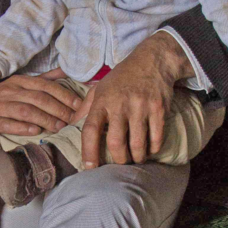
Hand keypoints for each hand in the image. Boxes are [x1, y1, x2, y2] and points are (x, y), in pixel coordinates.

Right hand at [0, 71, 81, 142]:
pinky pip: (9, 124)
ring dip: (45, 119)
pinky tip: (36, 131)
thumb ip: (41, 80)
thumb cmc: (1, 103)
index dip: (63, 95)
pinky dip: (24, 127)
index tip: (78, 105)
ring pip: (26, 111)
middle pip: (38, 98)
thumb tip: (63, 71)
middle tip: (72, 120)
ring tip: (58, 127)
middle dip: (58, 109)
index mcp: (18, 82)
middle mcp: (8, 91)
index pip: (45, 85)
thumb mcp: (19, 88)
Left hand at [79, 32, 190, 168]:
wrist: (152, 60)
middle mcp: (120, 104)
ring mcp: (141, 107)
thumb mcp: (100, 88)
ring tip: (136, 158)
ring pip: (138, 144)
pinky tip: (150, 149)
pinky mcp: (158, 109)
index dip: (88, 151)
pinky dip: (153, 149)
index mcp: (102, 101)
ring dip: (137, 157)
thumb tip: (68, 125)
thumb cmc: (123, 77)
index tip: (89, 167)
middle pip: (116, 142)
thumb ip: (85, 107)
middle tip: (121, 163)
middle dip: (118, 159)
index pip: (90, 129)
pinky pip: (156, 138)